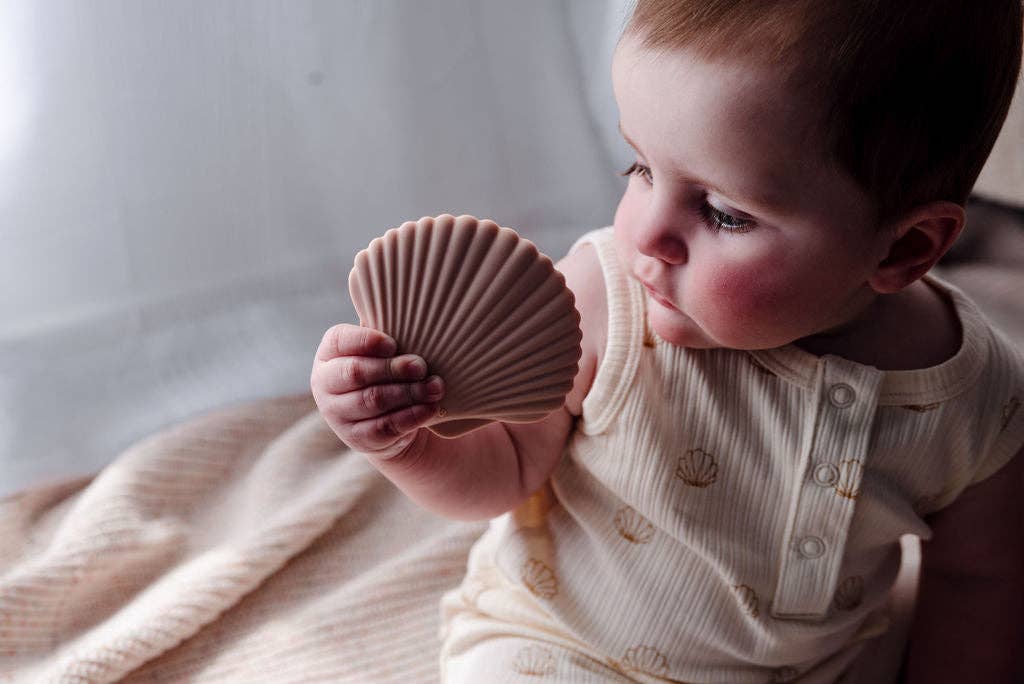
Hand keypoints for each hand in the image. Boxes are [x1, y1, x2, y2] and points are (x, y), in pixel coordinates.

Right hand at [311, 324, 444, 458]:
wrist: (389, 422)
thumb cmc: (388, 374)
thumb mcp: (383, 353)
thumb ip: (389, 337)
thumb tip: (414, 320)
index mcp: (329, 354)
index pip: (340, 341)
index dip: (368, 341)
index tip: (394, 344)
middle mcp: (325, 383)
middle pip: (356, 372)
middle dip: (393, 368)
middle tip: (421, 366)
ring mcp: (337, 414)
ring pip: (372, 400)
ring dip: (407, 392)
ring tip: (434, 386)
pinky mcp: (356, 438)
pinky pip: (385, 427)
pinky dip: (410, 416)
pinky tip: (429, 408)